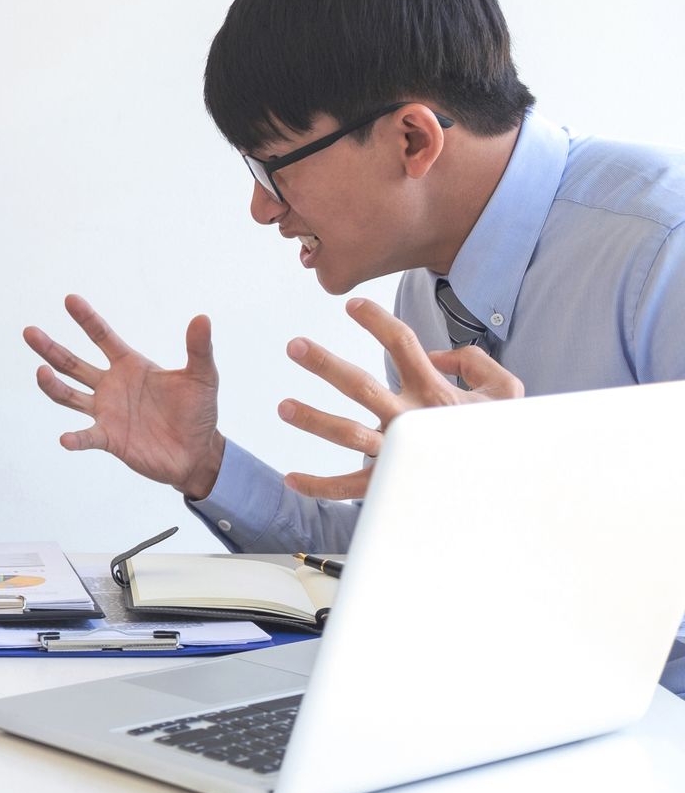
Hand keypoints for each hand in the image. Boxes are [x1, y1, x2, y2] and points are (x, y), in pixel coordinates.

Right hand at [24, 296, 225, 498]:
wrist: (197, 452)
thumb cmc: (199, 412)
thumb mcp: (203, 377)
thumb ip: (199, 349)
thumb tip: (202, 318)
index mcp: (130, 365)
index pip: (102, 336)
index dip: (86, 319)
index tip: (70, 300)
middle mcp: (111, 385)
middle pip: (72, 363)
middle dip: (50, 348)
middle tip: (29, 332)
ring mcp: (106, 412)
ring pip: (69, 395)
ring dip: (53, 386)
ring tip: (41, 373)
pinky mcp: (109, 439)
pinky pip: (87, 437)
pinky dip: (76, 438)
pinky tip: (66, 439)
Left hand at [278, 297, 525, 498]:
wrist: (510, 486)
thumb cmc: (500, 434)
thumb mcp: (504, 389)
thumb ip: (472, 361)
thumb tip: (434, 354)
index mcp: (435, 392)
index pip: (403, 344)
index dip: (377, 321)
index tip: (352, 306)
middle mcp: (411, 418)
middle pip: (362, 385)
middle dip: (326, 364)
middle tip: (294, 346)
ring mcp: (397, 451)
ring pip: (349, 434)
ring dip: (313, 420)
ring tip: (282, 407)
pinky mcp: (390, 483)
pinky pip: (350, 487)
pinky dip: (319, 486)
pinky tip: (291, 479)